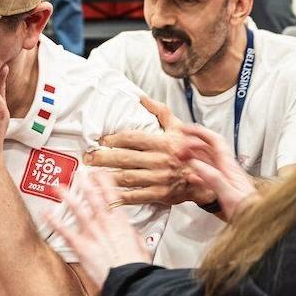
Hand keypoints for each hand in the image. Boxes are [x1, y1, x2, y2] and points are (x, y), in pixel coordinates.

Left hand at [45, 171, 149, 288]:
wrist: (129, 281)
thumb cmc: (135, 267)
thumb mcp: (141, 246)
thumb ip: (133, 236)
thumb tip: (132, 234)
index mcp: (121, 222)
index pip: (111, 195)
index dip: (103, 182)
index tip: (98, 174)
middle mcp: (105, 223)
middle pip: (93, 197)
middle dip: (84, 183)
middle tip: (77, 174)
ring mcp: (92, 233)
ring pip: (77, 209)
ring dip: (66, 196)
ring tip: (57, 187)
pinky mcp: (82, 247)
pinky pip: (65, 231)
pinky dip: (54, 222)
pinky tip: (46, 214)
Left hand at [85, 97, 213, 205]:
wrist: (207, 178)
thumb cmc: (190, 150)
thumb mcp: (179, 127)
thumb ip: (160, 112)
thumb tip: (141, 97)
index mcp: (164, 142)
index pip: (133, 139)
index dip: (114, 139)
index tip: (101, 141)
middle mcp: (160, 160)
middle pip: (125, 158)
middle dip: (103, 158)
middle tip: (88, 157)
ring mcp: (159, 179)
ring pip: (127, 177)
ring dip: (106, 176)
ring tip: (91, 174)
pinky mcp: (159, 194)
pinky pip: (135, 196)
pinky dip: (118, 197)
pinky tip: (105, 195)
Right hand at [175, 124, 256, 220]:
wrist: (257, 221)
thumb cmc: (248, 211)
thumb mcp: (230, 195)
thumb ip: (214, 179)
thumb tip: (197, 165)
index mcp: (229, 166)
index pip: (215, 141)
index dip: (200, 132)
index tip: (186, 129)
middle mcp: (227, 169)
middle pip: (208, 149)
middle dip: (193, 143)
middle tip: (179, 145)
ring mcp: (224, 177)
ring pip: (206, 160)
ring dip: (193, 156)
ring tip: (181, 157)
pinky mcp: (222, 187)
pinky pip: (206, 175)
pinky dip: (196, 172)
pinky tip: (190, 175)